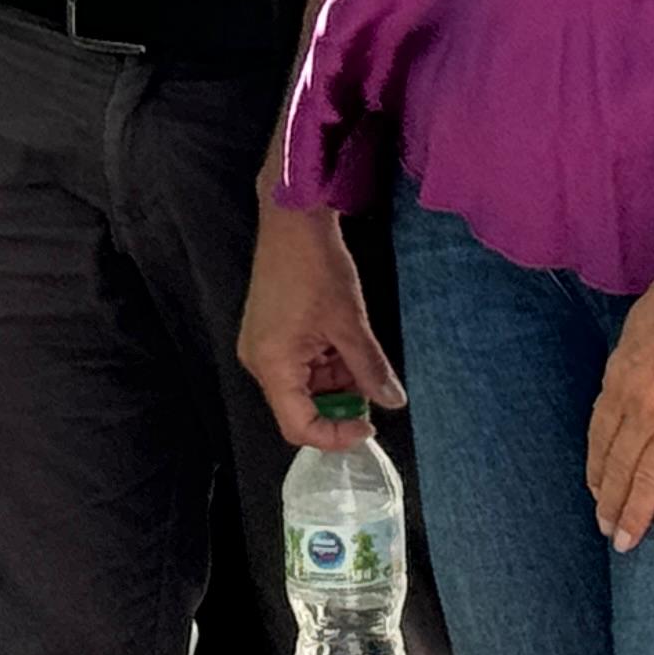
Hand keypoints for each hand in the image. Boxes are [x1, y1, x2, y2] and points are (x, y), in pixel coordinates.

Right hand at [240, 203, 402, 451]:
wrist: (292, 218)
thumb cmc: (316, 266)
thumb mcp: (350, 322)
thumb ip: (370, 368)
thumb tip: (393, 402)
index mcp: (272, 365)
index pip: (298, 427)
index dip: (335, 436)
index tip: (369, 426)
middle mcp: (260, 362)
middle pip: (299, 407)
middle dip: (339, 403)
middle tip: (372, 387)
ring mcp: (262, 346)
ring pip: (302, 386)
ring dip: (335, 381)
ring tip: (361, 357)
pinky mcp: (269, 332)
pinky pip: (298, 364)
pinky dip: (325, 363)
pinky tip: (345, 343)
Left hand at [587, 241, 653, 549]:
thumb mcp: (636, 329)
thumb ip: (627, 367)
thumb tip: (623, 393)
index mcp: (620, 379)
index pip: (600, 437)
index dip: (597, 468)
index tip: (596, 490)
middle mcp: (641, 407)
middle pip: (620, 465)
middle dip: (612, 501)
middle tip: (608, 530)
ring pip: (649, 479)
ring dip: (636, 513)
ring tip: (628, 540)